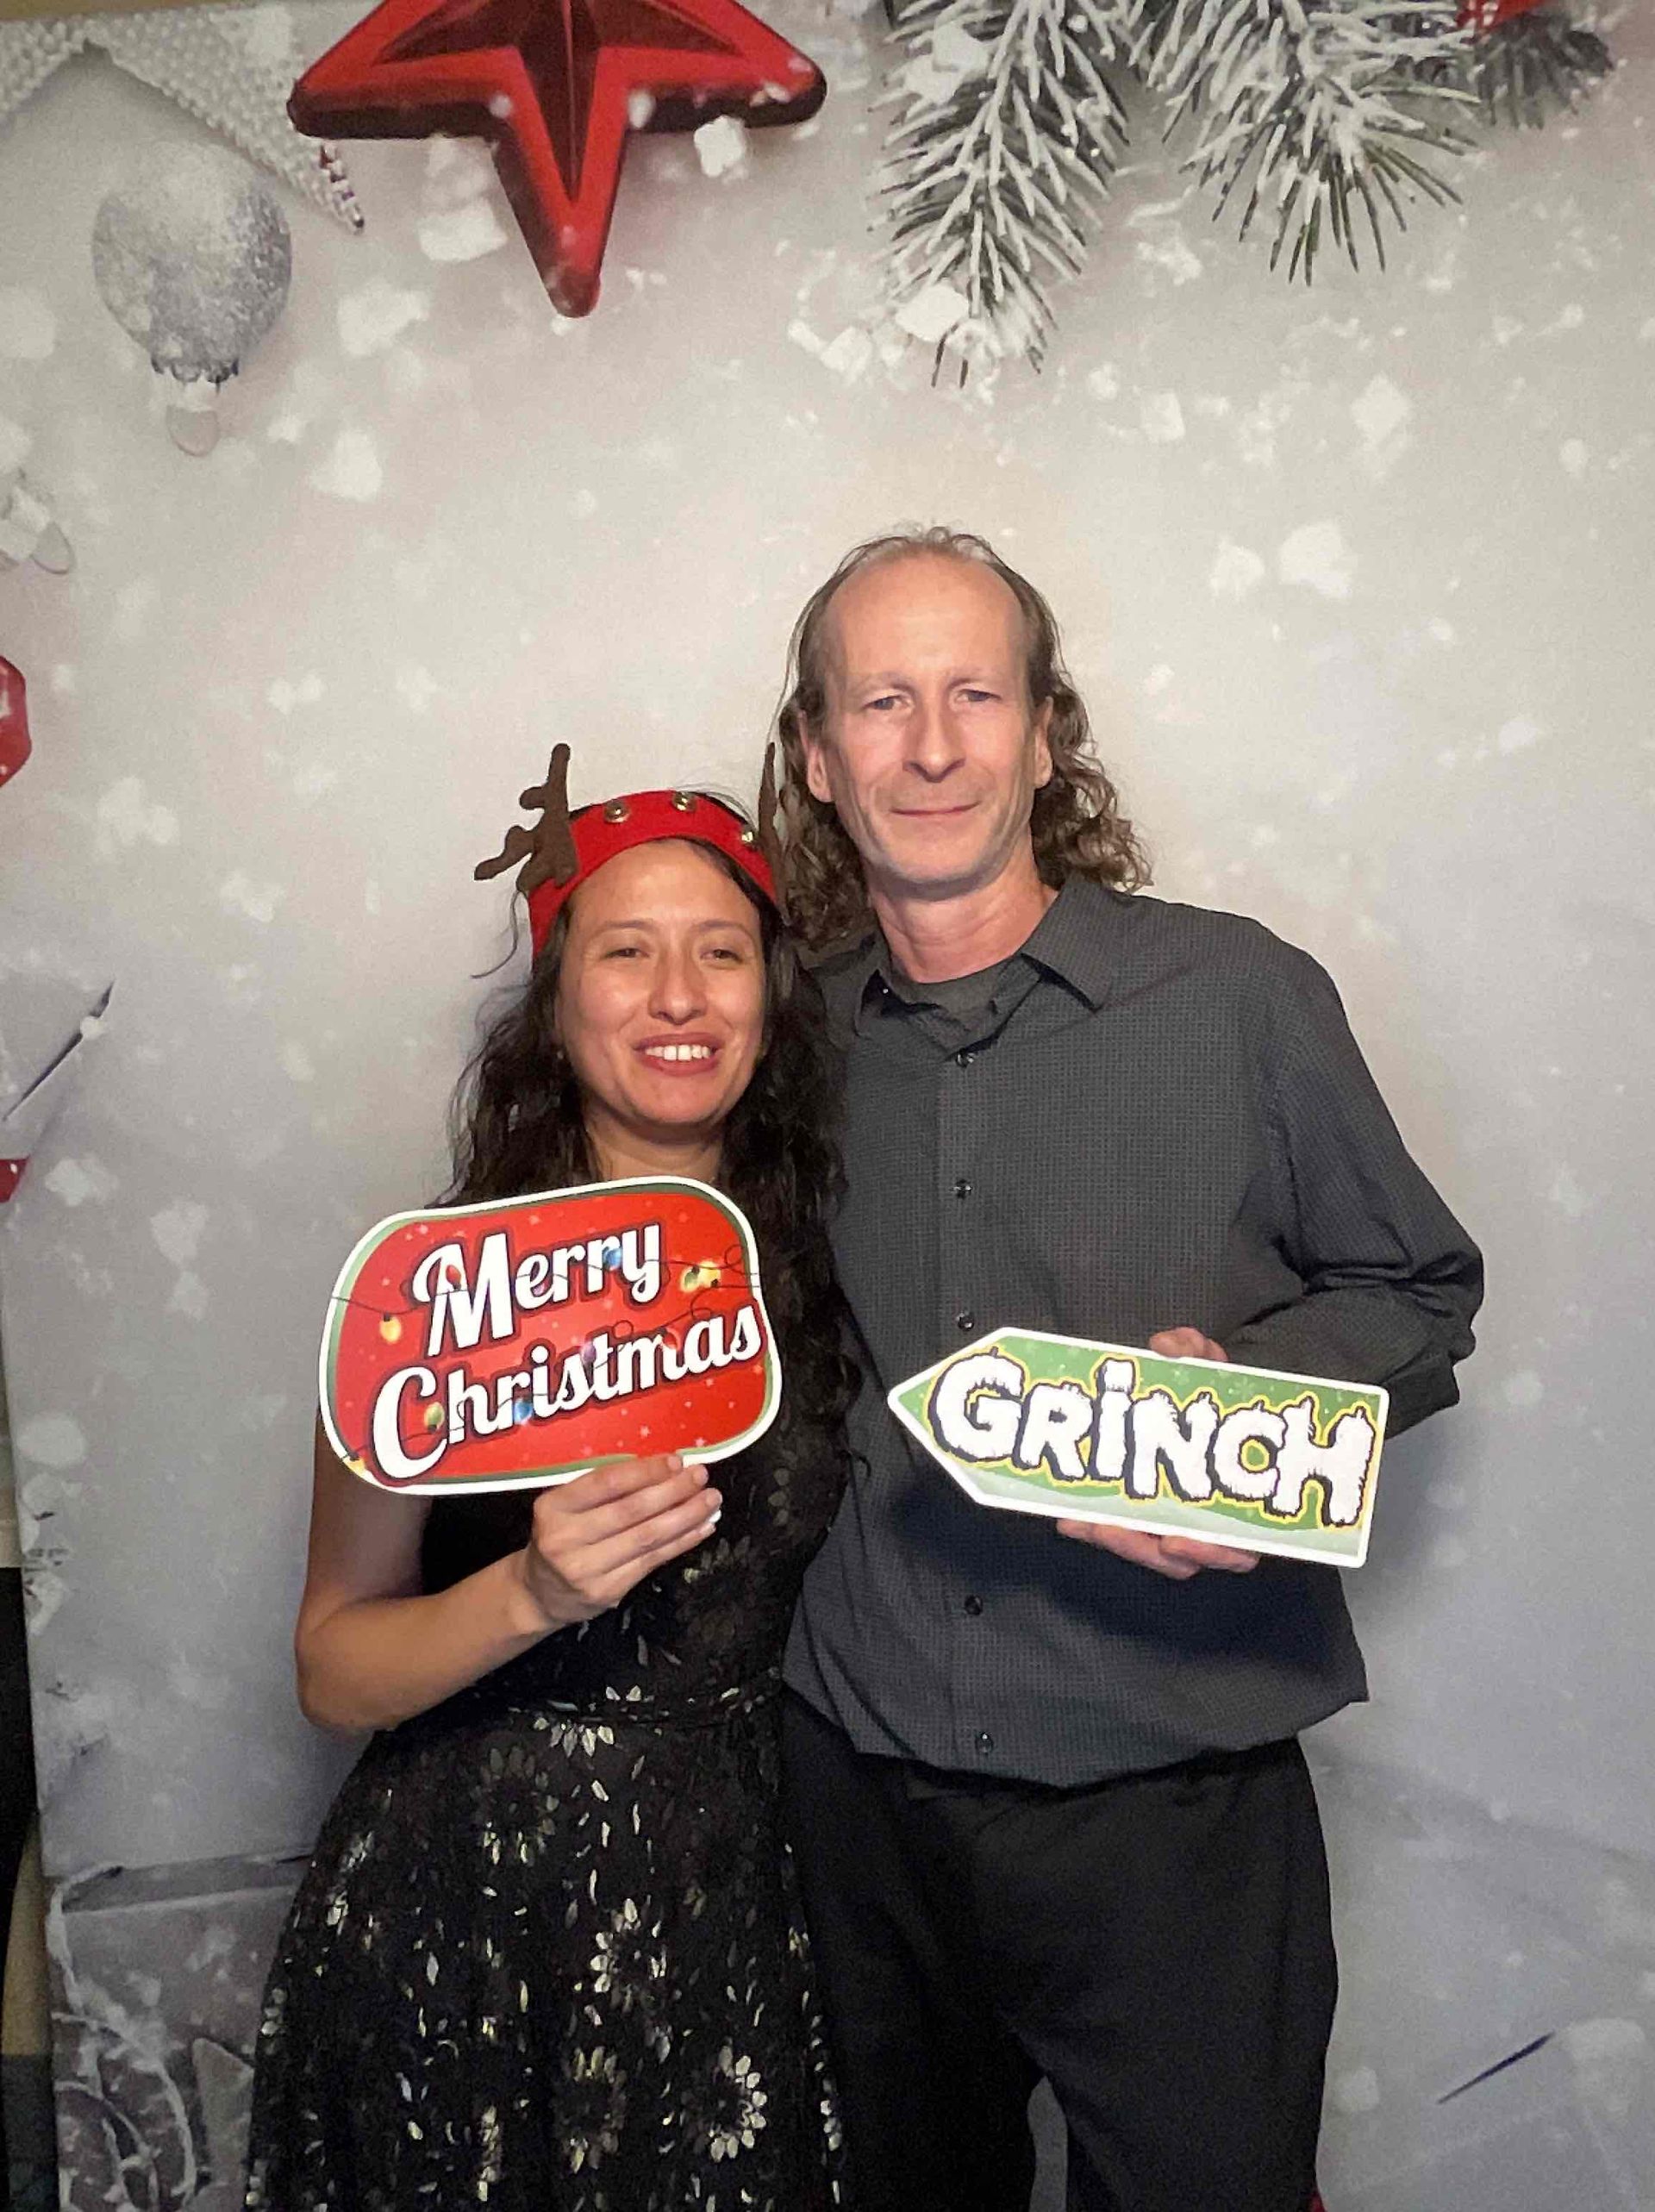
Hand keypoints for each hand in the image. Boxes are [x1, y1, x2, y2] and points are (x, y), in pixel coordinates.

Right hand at [517, 1454, 720, 1629]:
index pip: (606, 1483)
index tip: (676, 1461)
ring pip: (647, 1538)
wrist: (540, 1594)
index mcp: (553, 1508)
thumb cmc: (560, 1536)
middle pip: (631, 1511)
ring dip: (685, 1516)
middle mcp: (566, 1539)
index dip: (645, 1471)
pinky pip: (652, 1562)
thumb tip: (663, 1467)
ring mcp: (586, 1570)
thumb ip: (603, 1489)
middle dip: (673, 1491)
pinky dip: (681, 1542)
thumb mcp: (565, 1506)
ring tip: (711, 1501)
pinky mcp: (608, 1593)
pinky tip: (701, 1528)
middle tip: (701, 1476)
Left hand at [1055, 1326, 1260, 1579]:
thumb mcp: (1206, 1364)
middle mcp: (1207, 1522)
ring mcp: (1169, 1524)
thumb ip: (1194, 1349)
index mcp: (1239, 1501)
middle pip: (1179, 1560)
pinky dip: (1094, 1526)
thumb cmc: (1207, 1392)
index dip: (1213, 1552)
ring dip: (1114, 1540)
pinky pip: (1118, 1533)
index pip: (1238, 1548)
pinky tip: (1068, 1515)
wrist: (1183, 1398)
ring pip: (1145, 1551)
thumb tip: (1168, 1347)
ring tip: (1083, 1521)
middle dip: (1143, 1549)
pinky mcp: (1136, 1521)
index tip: (1177, 1539)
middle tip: (1110, 1528)